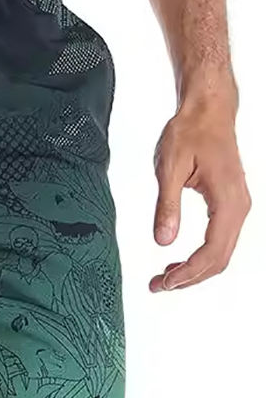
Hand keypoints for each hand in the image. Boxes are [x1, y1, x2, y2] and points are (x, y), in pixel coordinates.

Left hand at [151, 81, 250, 291]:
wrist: (208, 112)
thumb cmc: (189, 133)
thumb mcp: (169, 168)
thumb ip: (166, 206)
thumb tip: (163, 241)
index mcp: (227, 201)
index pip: (212, 251)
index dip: (188, 272)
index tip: (164, 282)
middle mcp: (239, 207)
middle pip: (220, 259)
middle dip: (190, 278)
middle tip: (158, 286)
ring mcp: (237, 206)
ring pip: (222, 252)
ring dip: (195, 269)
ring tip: (164, 277)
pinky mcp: (230, 204)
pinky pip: (220, 239)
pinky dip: (201, 256)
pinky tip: (178, 259)